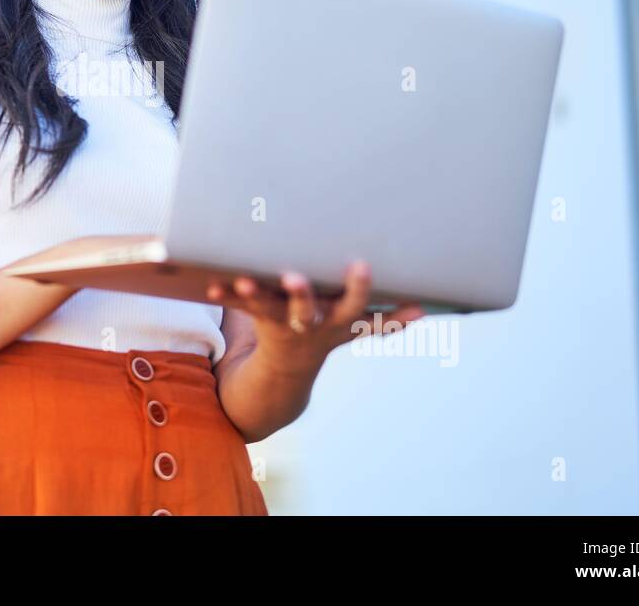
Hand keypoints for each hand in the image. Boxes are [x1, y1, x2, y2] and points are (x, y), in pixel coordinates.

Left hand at [205, 261, 425, 373]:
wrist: (286, 373)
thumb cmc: (325, 331)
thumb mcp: (355, 327)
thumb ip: (387, 319)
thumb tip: (427, 309)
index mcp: (337, 321)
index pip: (354, 305)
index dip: (359, 288)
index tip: (362, 264)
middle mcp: (309, 324)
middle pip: (307, 309)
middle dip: (302, 294)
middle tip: (294, 277)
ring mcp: (280, 323)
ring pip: (266, 308)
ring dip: (253, 294)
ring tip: (240, 281)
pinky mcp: (256, 318)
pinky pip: (238, 306)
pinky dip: (225, 296)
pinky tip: (211, 287)